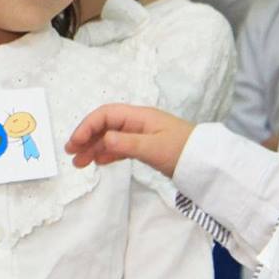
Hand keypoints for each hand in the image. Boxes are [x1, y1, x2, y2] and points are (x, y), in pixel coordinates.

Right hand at [67, 104, 193, 177]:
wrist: (207, 163)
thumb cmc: (182, 151)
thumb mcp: (153, 148)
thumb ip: (126, 143)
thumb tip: (102, 139)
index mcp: (139, 116)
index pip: (105, 115)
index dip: (87, 126)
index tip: (75, 143)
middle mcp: (137, 122)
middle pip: (104, 125)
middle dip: (86, 137)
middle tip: (71, 154)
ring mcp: (141, 134)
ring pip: (110, 137)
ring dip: (93, 148)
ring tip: (79, 163)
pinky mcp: (145, 147)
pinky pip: (120, 147)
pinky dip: (107, 154)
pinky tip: (98, 162)